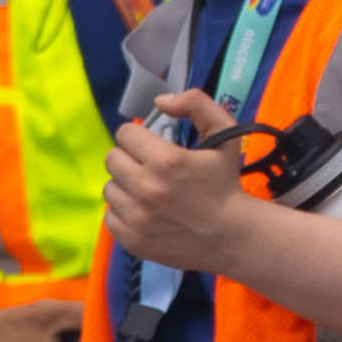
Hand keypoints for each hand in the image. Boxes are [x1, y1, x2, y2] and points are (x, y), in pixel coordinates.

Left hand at [103, 89, 272, 282]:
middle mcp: (147, 188)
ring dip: (126, 186)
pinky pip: (109, 216)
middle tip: (150, 168)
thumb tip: (160, 101)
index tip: (151, 146)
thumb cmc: (225, 184)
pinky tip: (146, 212)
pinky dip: (124, 212)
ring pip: (109, 188)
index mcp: (166, 161)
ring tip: (150, 191)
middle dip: (130, 159)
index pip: (125, 134)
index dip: (139, 137)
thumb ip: (196, 104)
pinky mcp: (132, 240)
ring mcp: (137, 217)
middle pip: (112, 159)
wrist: (232, 236)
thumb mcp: (224, 136)